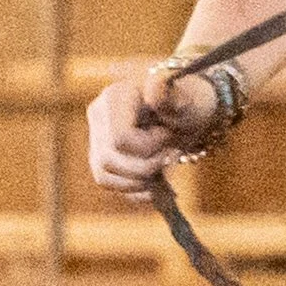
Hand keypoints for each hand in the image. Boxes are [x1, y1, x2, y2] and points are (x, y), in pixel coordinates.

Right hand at [86, 60, 227, 194]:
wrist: (188, 113)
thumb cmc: (189, 106)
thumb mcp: (188, 101)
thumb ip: (171, 99)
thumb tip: (154, 95)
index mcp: (116, 95)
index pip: (121, 138)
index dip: (150, 146)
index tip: (169, 135)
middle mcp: (99, 114)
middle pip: (110, 159)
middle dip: (146, 166)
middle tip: (170, 155)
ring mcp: (96, 136)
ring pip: (103, 174)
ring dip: (139, 180)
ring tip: (163, 167)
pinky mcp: (99, 156)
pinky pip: (107, 182)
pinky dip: (134, 190)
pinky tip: (156, 184)